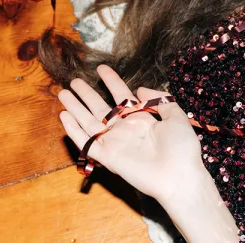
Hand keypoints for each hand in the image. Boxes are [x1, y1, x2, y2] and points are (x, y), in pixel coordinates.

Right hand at [58, 64, 205, 202]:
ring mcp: (114, 143)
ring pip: (89, 122)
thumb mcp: (176, 116)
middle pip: (100, 108)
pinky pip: (87, 143)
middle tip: (74, 82)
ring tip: (63, 93)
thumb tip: (140, 89)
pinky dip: (74, 131)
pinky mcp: (107, 157)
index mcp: (141, 119)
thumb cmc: (182, 148)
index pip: (121, 95)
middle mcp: (124, 129)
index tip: (101, 68)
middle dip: (87, 94)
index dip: (111, 81)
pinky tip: (64, 117)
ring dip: (75, 108)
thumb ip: (160, 100)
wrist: (179, 176)